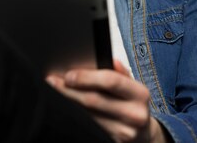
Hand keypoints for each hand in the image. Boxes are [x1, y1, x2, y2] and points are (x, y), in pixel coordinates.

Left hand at [46, 60, 168, 142]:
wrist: (143, 135)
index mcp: (140, 94)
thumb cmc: (133, 105)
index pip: (111, 81)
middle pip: (93, 100)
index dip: (87, 77)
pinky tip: (67, 109)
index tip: (68, 75)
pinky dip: (75, 117)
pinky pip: (89, 128)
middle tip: (53, 82)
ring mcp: (123, 132)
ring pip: (87, 116)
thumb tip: (110, 60)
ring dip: (68, 103)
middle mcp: (134, 114)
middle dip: (69, 90)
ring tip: (56, 93)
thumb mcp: (133, 87)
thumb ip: (121, 73)